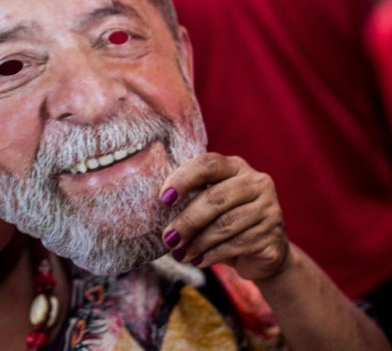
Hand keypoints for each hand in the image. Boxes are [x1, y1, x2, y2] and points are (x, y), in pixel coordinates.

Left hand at [159, 153, 289, 281]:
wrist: (263, 253)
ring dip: (197, 242)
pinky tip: (199, 260)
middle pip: (215, 198)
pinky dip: (212, 254)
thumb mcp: (208, 205)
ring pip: (225, 224)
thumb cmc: (225, 222)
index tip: (164, 199)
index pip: (207, 165)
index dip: (184, 179)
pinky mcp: (272, 235)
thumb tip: (153, 209)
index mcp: (235, 167)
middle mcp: (256, 183)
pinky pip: (237, 244)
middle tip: (168, 238)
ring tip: (180, 254)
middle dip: (187, 220)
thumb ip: (190, 198)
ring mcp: (269, 208)